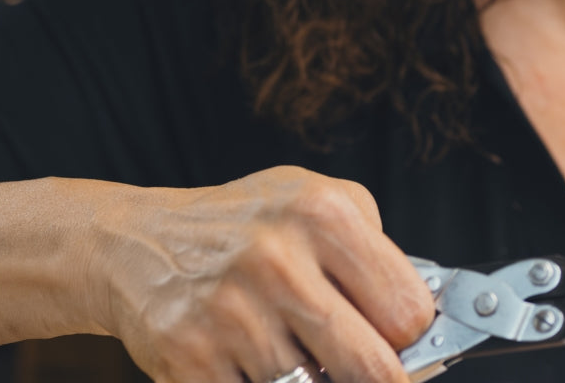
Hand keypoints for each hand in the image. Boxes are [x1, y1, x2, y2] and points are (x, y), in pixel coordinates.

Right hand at [84, 166, 434, 382]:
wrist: (137, 244)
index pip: (409, 311)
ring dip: (311, 380)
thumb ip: (373, 248)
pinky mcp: (192, 361)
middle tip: (367, 369)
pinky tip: (251, 362)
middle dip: (380, 379)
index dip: (416, 340)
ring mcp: (233, 315)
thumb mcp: (312, 199)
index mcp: (322, 215)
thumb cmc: (241, 225)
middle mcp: (278, 261)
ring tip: (293, 349)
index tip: (410, 347)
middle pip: (374, 369)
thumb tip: (427, 317)